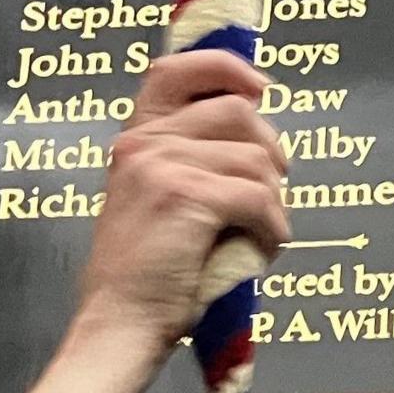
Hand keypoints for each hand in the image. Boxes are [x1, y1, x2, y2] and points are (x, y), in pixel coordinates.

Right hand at [76, 50, 292, 364]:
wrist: (119, 324)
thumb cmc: (144, 278)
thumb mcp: (154, 206)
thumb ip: (187, 166)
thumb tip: (255, 143)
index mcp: (135, 141)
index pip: (176, 70)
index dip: (225, 68)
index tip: (260, 88)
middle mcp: (144, 144)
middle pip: (236, 112)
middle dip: (270, 149)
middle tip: (273, 190)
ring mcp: (163, 166)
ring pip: (255, 159)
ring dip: (274, 201)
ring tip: (265, 233)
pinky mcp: (186, 197)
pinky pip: (258, 197)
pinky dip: (273, 227)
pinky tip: (265, 249)